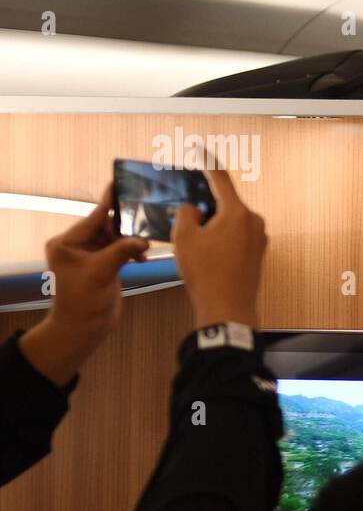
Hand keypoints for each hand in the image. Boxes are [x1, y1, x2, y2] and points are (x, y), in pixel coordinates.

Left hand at [18, 184, 148, 385]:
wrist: (83, 327)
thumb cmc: (83, 301)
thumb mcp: (102, 272)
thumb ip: (122, 251)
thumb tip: (142, 239)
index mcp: (67, 243)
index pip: (93, 217)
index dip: (109, 202)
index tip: (120, 184)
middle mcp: (76, 246)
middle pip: (105, 226)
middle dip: (125, 224)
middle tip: (145, 214)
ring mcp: (90, 256)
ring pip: (115, 238)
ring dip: (130, 240)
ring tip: (147, 239)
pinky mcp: (102, 266)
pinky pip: (119, 250)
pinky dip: (131, 251)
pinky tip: (143, 255)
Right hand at [172, 158, 266, 329]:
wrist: (228, 309)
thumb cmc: (207, 275)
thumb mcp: (185, 239)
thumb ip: (186, 214)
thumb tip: (193, 209)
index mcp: (238, 213)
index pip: (220, 179)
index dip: (207, 162)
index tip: (200, 148)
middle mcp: (254, 222)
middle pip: (225, 203)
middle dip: (205, 205)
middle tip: (185, 213)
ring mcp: (260, 239)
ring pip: (230, 221)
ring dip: (212, 225)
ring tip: (194, 242)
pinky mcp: (258, 253)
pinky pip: (236, 236)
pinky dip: (220, 238)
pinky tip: (206, 252)